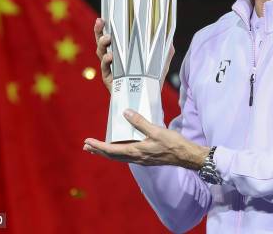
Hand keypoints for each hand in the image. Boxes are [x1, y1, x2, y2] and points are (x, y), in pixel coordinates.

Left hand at [83, 108, 209, 169]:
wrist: (186, 156)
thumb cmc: (173, 143)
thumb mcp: (156, 130)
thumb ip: (140, 122)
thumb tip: (126, 112)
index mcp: (136, 151)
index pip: (112, 150)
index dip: (98, 146)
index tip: (88, 142)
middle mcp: (136, 157)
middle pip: (113, 156)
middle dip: (99, 150)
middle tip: (86, 147)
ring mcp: (141, 159)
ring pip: (119, 157)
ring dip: (107, 152)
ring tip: (98, 148)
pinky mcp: (146, 158)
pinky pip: (127, 156)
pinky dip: (118, 152)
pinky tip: (120, 147)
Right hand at [94, 18, 175, 91]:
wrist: (146, 100)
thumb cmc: (149, 81)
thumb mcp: (159, 65)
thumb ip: (164, 53)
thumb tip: (171, 41)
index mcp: (121, 53)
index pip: (112, 38)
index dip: (105, 28)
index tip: (103, 18)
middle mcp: (113, 60)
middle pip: (101, 44)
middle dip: (99, 32)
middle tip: (101, 23)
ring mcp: (110, 70)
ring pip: (101, 54)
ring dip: (103, 45)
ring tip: (108, 39)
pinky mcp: (110, 80)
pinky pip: (105, 69)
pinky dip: (107, 62)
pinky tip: (110, 56)